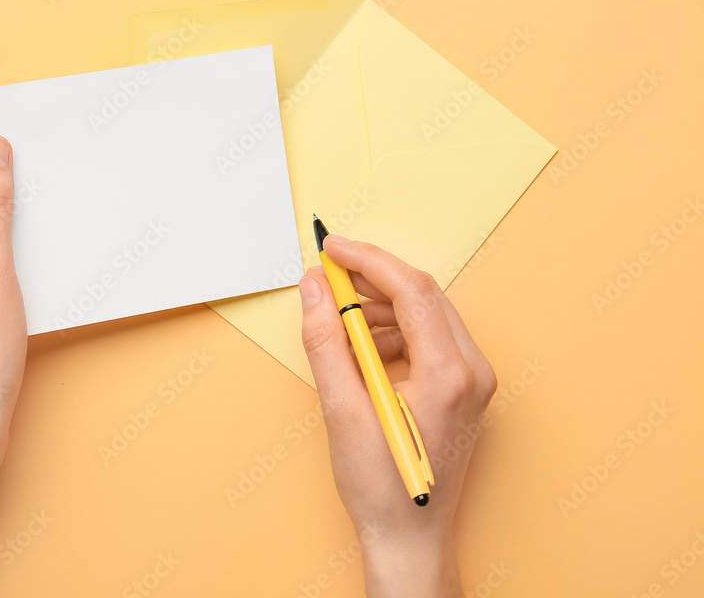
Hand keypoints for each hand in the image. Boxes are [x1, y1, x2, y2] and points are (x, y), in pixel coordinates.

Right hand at [299, 235, 496, 596]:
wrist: (409, 538)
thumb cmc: (381, 488)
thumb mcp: (342, 410)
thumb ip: (326, 341)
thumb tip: (315, 289)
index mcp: (450, 375)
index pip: (412, 291)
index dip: (368, 261)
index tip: (333, 249)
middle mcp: (473, 372)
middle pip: (423, 297)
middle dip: (373, 280)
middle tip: (330, 275)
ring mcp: (473, 382)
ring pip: (426, 315)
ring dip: (380, 307)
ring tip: (339, 320)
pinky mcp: (463, 390)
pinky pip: (429, 339)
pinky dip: (393, 331)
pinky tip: (361, 347)